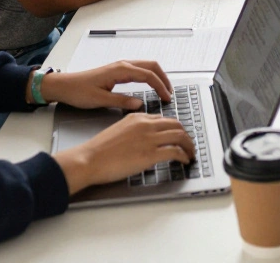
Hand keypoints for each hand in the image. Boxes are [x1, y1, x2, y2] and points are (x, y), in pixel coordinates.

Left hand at [36, 60, 172, 108]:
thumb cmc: (79, 92)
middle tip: (170, 93)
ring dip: (157, 76)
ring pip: (146, 66)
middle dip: (164, 78)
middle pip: (151, 66)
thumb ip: (122, 101)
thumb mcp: (100, 100)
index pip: (148, 76)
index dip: (160, 87)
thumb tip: (140, 103)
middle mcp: (122, 65)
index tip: (166, 98)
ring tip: (164, 90)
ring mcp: (120, 66)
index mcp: (120, 70)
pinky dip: (149, 76)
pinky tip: (150, 86)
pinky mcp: (117, 71)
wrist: (64, 86)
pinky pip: (139, 70)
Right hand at [53, 114, 194, 194]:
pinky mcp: (150, 154)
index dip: (175, 128)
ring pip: (180, 136)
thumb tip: (145, 139)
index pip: (164, 119)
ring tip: (190, 154)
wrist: (89, 159)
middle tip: (188, 145)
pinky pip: (175, 152)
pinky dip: (184, 156)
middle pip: (176, 125)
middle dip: (186, 136)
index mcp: (137, 117)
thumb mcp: (118, 130)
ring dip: (189, 146)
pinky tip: (184, 161)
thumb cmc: (99, 150)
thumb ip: (134, 130)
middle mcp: (146, 125)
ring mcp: (149, 138)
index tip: (178, 136)